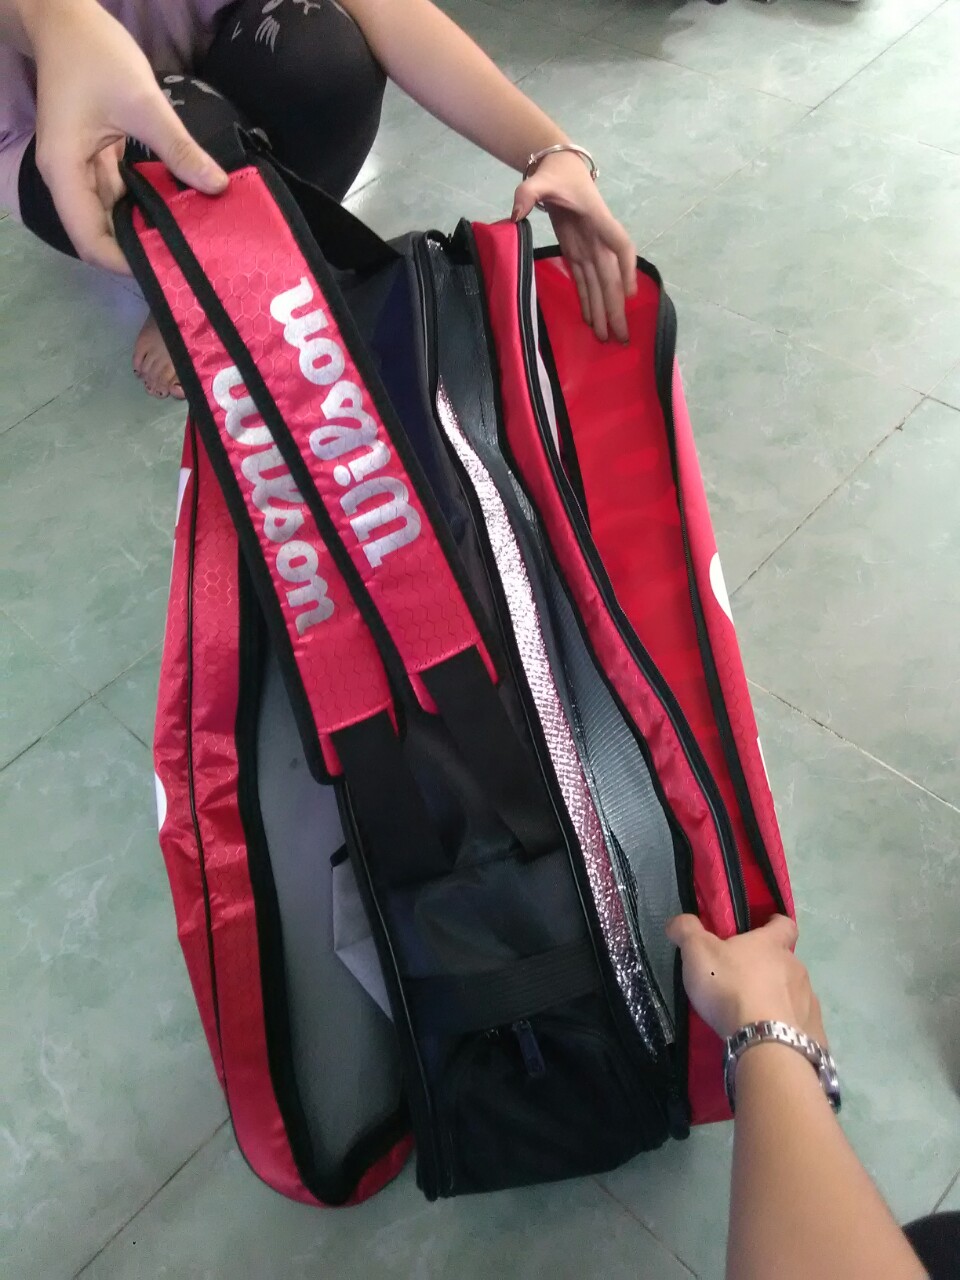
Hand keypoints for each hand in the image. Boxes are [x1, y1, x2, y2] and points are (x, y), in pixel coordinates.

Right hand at [27, 0, 227, 271]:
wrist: (66, 18)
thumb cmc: (95, 55)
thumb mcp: (143, 101)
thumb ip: (179, 148)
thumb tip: (217, 186)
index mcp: (65, 172)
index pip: (90, 241)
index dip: (125, 262)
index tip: (166, 268)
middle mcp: (68, 179)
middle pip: (100, 235)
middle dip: (138, 251)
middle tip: (185, 259)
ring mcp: (80, 170)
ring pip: (111, 217)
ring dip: (144, 229)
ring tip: (187, 241)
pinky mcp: (95, 160)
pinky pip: (120, 194)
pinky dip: (145, 205)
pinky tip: (177, 209)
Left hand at [512, 151, 636, 343]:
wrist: (559, 168)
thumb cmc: (555, 174)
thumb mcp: (539, 180)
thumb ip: (527, 193)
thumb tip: (515, 213)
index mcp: (598, 220)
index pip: (620, 246)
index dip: (627, 270)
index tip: (630, 295)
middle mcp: (599, 240)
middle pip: (611, 278)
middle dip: (616, 307)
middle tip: (622, 336)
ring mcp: (590, 249)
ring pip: (601, 285)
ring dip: (605, 312)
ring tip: (609, 338)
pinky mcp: (578, 253)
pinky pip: (586, 282)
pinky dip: (589, 302)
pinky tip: (592, 322)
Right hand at [666, 913, 826, 1043]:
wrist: (765, 1043)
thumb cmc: (731, 988)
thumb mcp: (698, 953)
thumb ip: (687, 931)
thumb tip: (677, 921)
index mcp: (772, 945)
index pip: (784, 924)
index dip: (774, 924)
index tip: (763, 928)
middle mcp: (796, 968)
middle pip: (786, 962)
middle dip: (769, 970)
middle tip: (743, 983)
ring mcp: (808, 1001)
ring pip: (794, 994)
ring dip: (779, 1000)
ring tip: (755, 1017)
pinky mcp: (814, 1032)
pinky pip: (801, 1025)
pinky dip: (787, 1029)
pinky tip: (771, 1039)